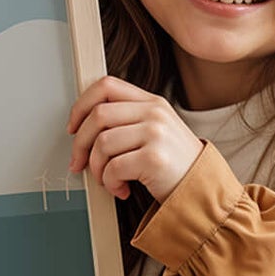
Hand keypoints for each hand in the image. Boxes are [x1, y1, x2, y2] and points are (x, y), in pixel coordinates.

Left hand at [66, 76, 203, 202]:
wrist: (202, 190)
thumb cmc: (174, 164)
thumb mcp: (156, 130)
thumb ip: (127, 120)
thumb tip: (83, 126)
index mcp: (152, 102)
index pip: (106, 86)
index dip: (81, 105)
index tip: (72, 127)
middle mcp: (154, 113)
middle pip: (98, 116)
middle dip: (80, 143)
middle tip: (79, 162)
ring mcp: (156, 134)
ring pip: (102, 143)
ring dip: (97, 168)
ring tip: (108, 180)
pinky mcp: (154, 158)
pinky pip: (114, 168)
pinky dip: (110, 183)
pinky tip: (121, 189)